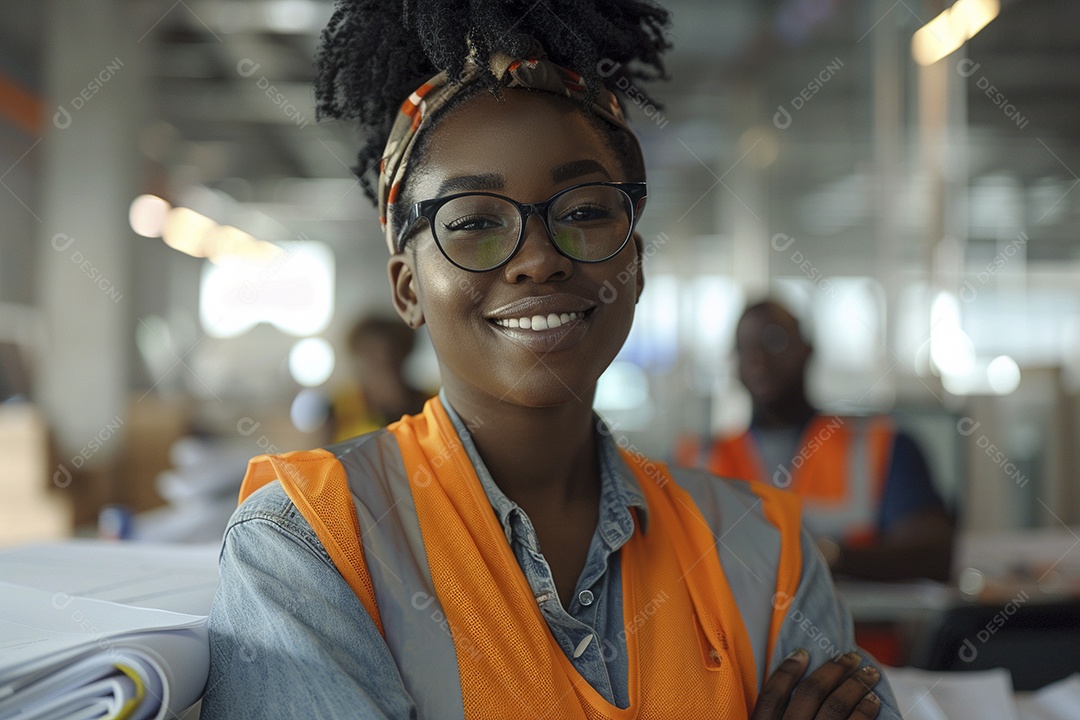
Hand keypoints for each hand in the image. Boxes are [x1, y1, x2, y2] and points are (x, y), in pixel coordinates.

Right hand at [751, 649, 880, 719]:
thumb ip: (772, 716)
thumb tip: (791, 678)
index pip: (772, 695)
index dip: (787, 670)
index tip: (803, 652)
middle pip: (810, 694)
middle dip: (834, 670)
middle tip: (852, 657)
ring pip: (835, 707)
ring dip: (855, 686)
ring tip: (869, 674)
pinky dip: (865, 712)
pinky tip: (872, 702)